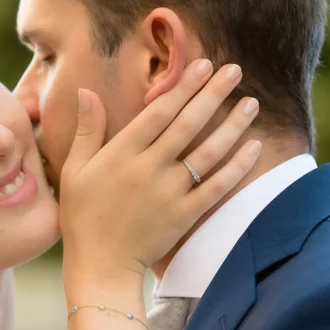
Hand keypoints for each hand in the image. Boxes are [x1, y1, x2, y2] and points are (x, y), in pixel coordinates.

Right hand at [60, 60, 260, 283]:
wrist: (99, 264)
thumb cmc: (82, 216)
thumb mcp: (75, 170)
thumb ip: (87, 130)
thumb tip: (86, 91)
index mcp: (121, 153)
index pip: (159, 111)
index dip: (183, 86)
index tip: (203, 64)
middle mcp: (149, 168)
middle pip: (188, 124)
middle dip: (213, 94)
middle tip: (235, 69)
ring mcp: (169, 193)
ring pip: (207, 152)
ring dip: (232, 126)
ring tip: (251, 103)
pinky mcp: (184, 215)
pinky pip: (217, 187)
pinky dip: (237, 168)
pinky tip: (254, 148)